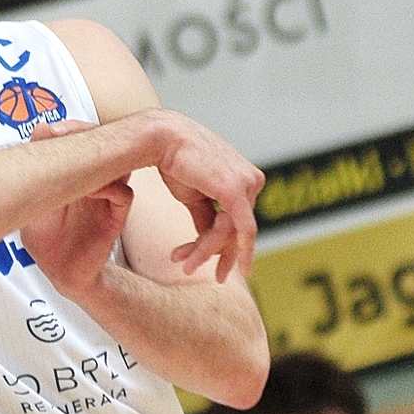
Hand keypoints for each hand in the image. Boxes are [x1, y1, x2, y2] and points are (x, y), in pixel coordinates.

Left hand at [20, 121, 132, 298]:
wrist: (61, 274)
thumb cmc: (45, 242)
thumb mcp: (30, 211)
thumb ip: (31, 188)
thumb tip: (17, 163)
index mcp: (72, 175)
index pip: (77, 141)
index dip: (66, 129)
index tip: (47, 129)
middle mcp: (92, 181)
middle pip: (100, 145)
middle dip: (84, 134)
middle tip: (63, 133)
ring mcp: (105, 197)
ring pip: (117, 164)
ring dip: (102, 159)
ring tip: (80, 159)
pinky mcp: (115, 216)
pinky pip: (123, 193)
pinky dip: (110, 187)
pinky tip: (91, 190)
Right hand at [145, 111, 262, 282]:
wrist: (161, 138)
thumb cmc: (174, 161)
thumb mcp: (194, 196)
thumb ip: (207, 217)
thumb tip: (211, 239)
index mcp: (243, 178)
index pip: (237, 220)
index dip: (223, 245)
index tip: (211, 264)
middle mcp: (251, 180)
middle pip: (236, 229)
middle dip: (216, 253)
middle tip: (206, 274)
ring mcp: (247, 184)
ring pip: (231, 233)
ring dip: (205, 250)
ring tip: (182, 261)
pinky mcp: (237, 191)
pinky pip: (242, 230)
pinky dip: (242, 251)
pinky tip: (241, 270)